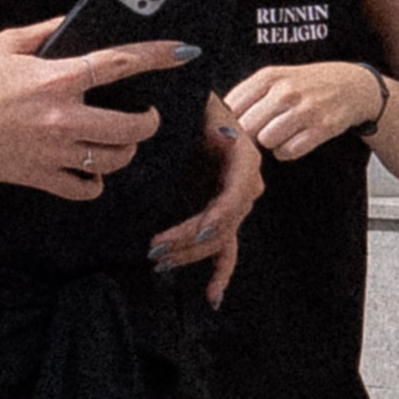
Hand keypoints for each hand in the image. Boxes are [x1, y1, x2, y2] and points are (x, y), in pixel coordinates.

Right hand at [0, 19, 184, 199]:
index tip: (183, 53)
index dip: (159, 56)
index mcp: (56, 78)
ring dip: (127, 150)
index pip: (122, 63)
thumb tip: (76, 22)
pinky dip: (95, 183)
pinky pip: (84, 189)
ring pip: (114, 160)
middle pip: (132, 126)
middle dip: (150, 120)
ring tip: (122, 140)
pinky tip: (93, 171)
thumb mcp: (7, 43)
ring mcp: (51, 152)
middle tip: (149, 114)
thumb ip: (48, 31)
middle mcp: (61, 117)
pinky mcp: (38, 176)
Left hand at [150, 95, 264, 306]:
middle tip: (154, 248)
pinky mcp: (221, 214)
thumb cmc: (189, 103)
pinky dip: (220, 272)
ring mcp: (233, 201)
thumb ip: (192, 118)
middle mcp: (245, 181)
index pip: (236, 194)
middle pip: (225, 223)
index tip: (196, 230)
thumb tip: (166, 132)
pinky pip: (226, 247)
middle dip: (190, 240)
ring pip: (220, 238)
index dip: (218, 215)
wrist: (191, 106)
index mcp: (243, 155)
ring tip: (159, 261)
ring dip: (191, 254)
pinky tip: (212, 295)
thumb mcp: (193, 105)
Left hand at [225, 57, 382, 160]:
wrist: (352, 86)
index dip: (230, 122)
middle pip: (246, 127)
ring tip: (279, 134)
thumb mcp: (275, 78)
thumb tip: (217, 118)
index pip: (231, 106)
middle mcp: (286, 91)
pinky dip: (286, 151)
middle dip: (249, 135)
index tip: (235, 126)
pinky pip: (288, 152)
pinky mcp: (323, 127)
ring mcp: (306, 109)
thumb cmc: (307, 84)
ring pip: (266, 140)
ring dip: (269, 143)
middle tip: (259, 132)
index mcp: (268, 76)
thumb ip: (246, 96)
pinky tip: (293, 139)